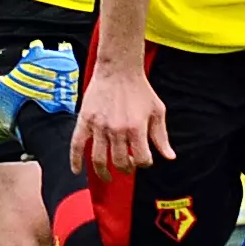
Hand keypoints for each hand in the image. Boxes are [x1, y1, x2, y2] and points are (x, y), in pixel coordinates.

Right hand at [71, 59, 170, 174]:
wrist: (119, 69)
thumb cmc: (140, 90)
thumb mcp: (157, 111)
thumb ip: (161, 137)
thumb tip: (169, 157)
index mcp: (136, 128)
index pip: (141, 159)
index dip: (144, 163)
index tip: (143, 159)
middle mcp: (117, 130)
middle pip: (119, 162)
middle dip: (126, 168)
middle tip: (126, 165)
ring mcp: (99, 126)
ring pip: (99, 159)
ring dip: (103, 172)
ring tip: (107, 176)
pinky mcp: (85, 120)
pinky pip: (77, 144)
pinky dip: (75, 160)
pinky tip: (77, 171)